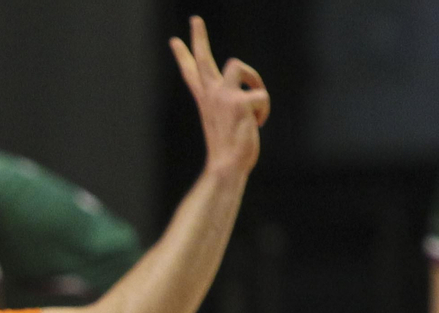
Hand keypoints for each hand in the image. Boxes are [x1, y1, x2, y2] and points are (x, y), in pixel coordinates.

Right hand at [170, 16, 269, 177]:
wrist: (226, 166)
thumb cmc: (229, 150)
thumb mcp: (226, 124)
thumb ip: (231, 107)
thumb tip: (248, 99)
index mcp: (206, 99)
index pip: (191, 73)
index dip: (184, 55)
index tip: (174, 40)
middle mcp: (211, 95)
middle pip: (202, 59)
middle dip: (198, 37)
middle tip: (195, 19)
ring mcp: (223, 96)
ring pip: (237, 64)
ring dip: (253, 79)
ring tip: (253, 104)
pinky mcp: (238, 102)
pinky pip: (261, 96)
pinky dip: (264, 111)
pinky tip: (257, 124)